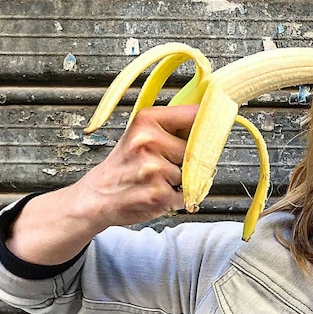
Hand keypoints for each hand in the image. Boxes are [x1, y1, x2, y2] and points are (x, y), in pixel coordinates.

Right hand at [5, 104, 198, 264]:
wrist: (96, 197)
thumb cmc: (124, 165)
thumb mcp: (140, 134)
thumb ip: (172, 125)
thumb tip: (209, 117)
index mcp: (146, 121)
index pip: (193, 115)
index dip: (208, 123)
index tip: (216, 125)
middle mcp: (148, 143)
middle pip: (197, 149)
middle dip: (189, 159)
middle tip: (166, 164)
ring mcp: (153, 170)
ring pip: (193, 173)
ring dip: (182, 180)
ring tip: (157, 179)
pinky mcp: (158, 195)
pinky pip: (188, 194)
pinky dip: (179, 197)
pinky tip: (159, 193)